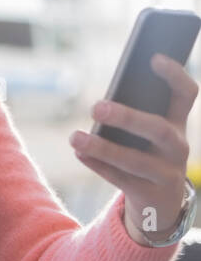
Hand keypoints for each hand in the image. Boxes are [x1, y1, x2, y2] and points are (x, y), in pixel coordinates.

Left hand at [69, 54, 198, 244]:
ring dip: (102, 147)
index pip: (186, 95)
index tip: (154, 57)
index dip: (175, 75)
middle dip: (128, 117)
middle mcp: (178, 147)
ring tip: (74, 137)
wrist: (161, 203)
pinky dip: (97, 165)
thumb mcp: (146, 134)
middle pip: (159, 129)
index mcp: (178, 124)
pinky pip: (120, 179)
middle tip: (95, 107)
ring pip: (135, 161)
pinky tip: (79, 153)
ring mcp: (166, 173)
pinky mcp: (149, 195)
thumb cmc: (146, 153)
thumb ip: (134, 114)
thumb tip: (103, 102)